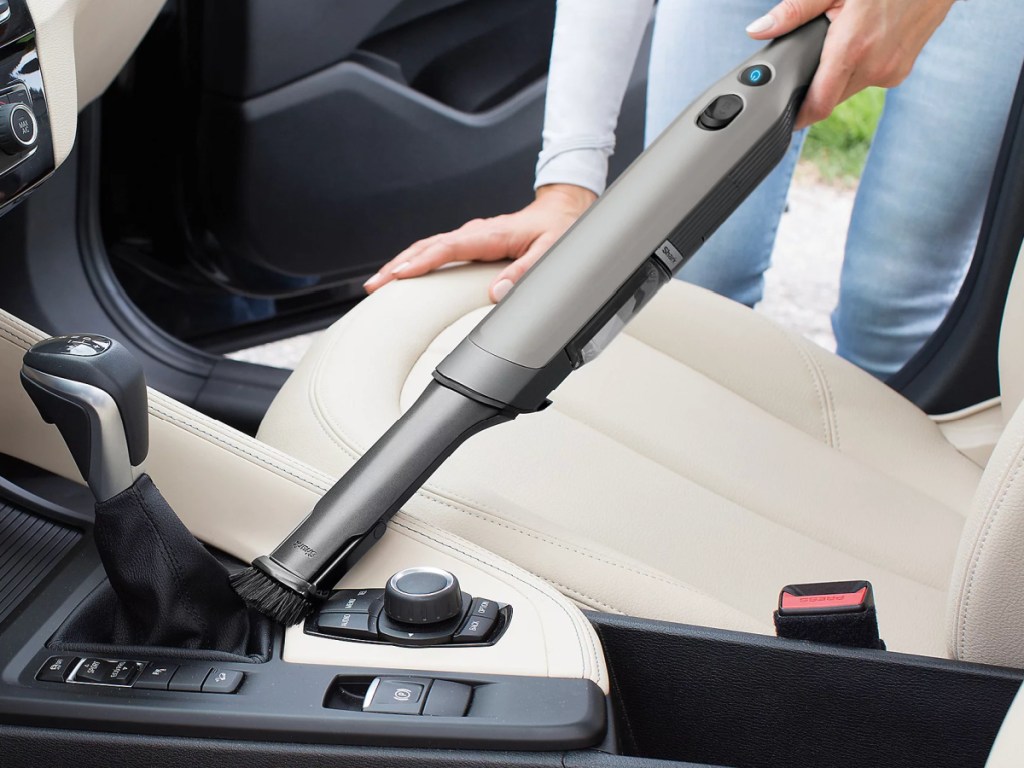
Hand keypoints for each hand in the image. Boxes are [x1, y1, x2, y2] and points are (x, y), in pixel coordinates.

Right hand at [364, 184, 595, 302]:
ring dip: (401, 264)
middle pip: (427, 247)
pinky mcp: (470, 243)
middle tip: (374, 286)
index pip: (449, 247)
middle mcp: (476, 233)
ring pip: (427, 248)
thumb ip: (527, 271)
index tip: (401, 274)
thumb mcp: (552, 251)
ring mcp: (470, 237)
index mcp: (491, 234)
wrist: (561, 211)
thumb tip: (498, 291)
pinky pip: (436, 252)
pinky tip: (403, 275)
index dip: (423, 261)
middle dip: (398, 266)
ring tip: (378, 284)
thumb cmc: (558, 230)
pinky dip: (415, 262)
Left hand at [746, 0, 956, 127]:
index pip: (817, 106)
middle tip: (806, 62)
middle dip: (815, 87)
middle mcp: (875, 67)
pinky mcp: (902, 70)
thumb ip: (794, 11)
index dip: (797, 118)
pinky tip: (863, 41)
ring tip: (840, 42)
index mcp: (852, 49)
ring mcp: (892, 72)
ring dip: (838, 76)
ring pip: (849, 89)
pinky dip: (859, 68)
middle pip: (830, 97)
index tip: (782, 120)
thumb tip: (757, 31)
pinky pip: (869, 79)